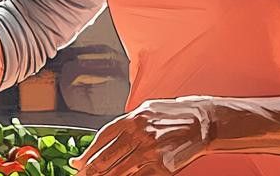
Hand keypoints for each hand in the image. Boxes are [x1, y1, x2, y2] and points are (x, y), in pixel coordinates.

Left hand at [71, 96, 216, 175]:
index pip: (101, 140)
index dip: (86, 155)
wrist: (202, 123)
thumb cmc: (173, 115)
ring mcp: (150, 152)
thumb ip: (125, 124)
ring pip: (118, 173)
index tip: (77, 164)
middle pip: (105, 160)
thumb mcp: (146, 110)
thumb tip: (101, 141)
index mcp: (133, 119)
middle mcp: (139, 135)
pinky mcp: (162, 167)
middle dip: (89, 173)